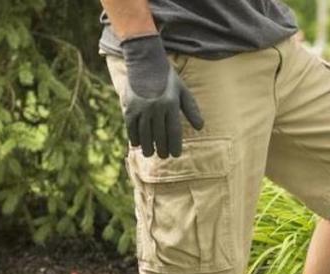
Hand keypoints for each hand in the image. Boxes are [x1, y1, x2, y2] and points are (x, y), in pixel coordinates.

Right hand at [120, 34, 203, 157]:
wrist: (145, 62)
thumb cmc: (167, 78)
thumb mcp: (182, 91)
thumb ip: (191, 109)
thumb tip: (200, 127)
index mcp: (171, 105)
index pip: (174, 132)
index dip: (175, 145)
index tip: (175, 154)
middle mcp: (156, 108)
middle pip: (159, 135)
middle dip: (162, 148)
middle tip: (163, 156)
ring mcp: (142, 108)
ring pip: (145, 133)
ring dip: (147, 146)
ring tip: (150, 153)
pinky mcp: (129, 107)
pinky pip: (131, 126)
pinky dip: (134, 136)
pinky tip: (137, 144)